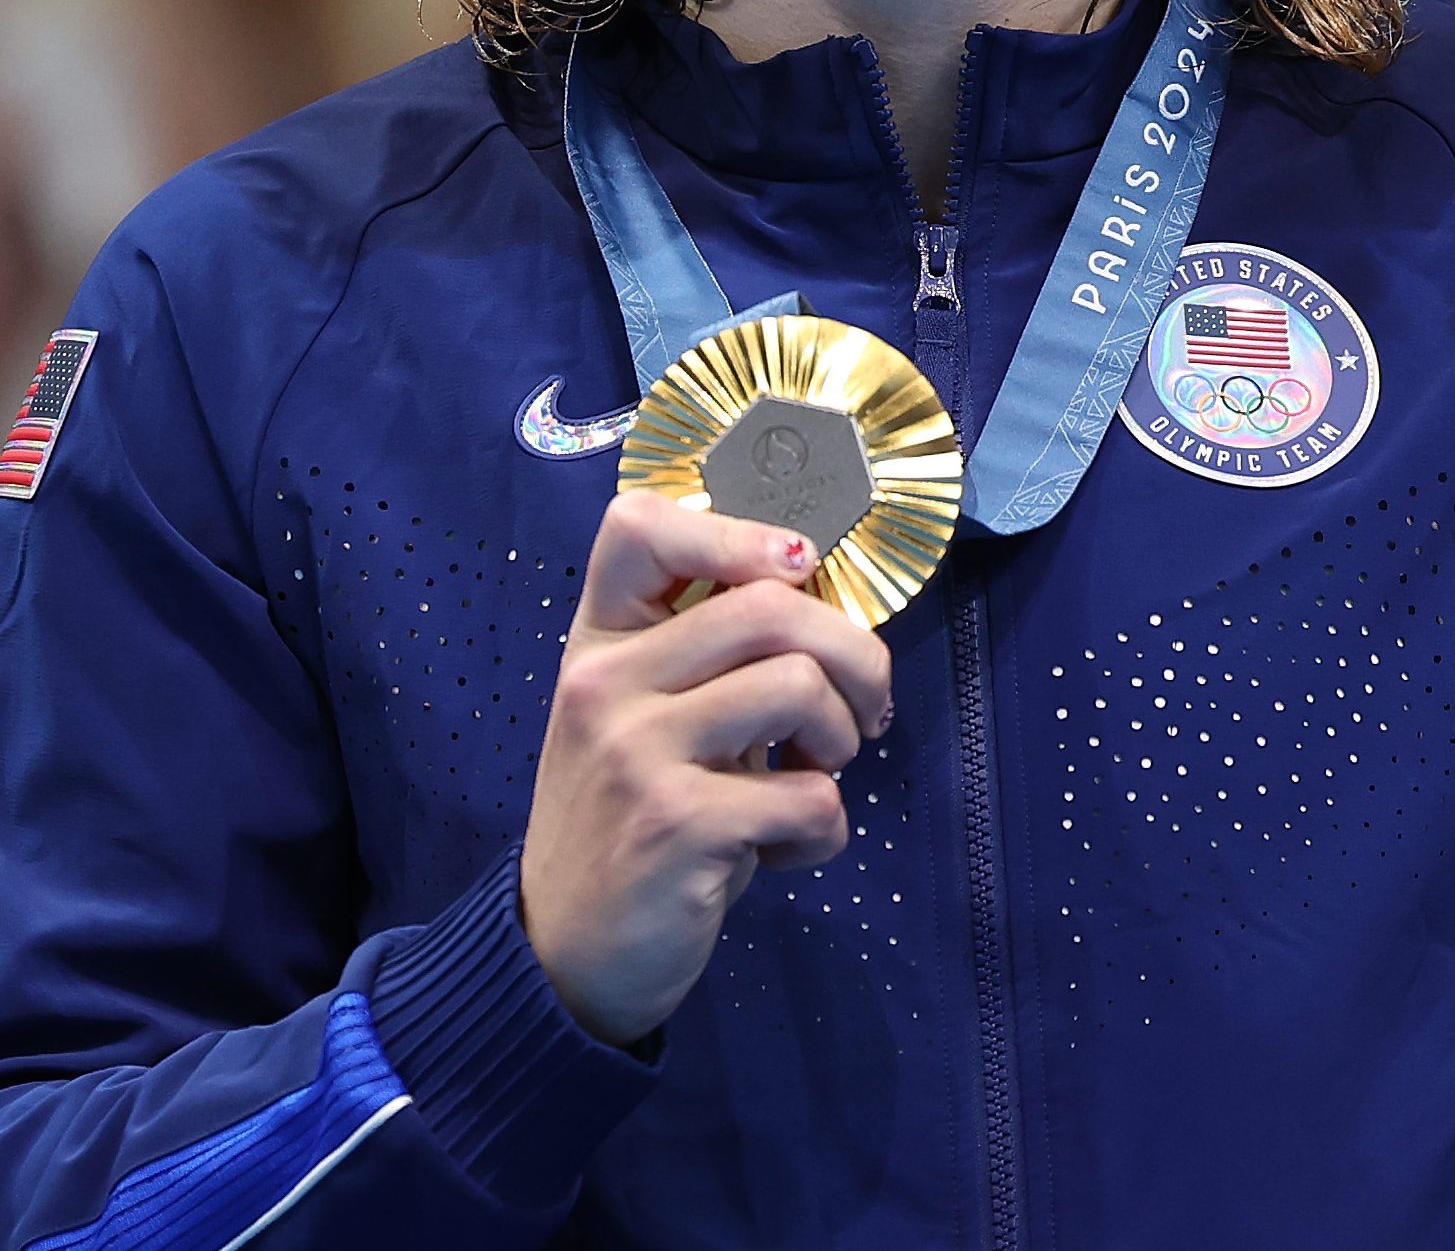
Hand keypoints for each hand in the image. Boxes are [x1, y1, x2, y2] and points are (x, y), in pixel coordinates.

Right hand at [519, 491, 892, 1047]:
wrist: (563, 958)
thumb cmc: (627, 820)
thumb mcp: (643, 718)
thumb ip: (707, 655)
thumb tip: (818, 594)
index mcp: (598, 640)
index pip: (636, 524)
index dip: (737, 533)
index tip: (794, 578)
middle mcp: (606, 682)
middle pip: (771, 603)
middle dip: (855, 655)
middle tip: (862, 711)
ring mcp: (636, 751)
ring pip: (801, 685)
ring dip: (845, 737)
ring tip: (818, 774)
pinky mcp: (676, 825)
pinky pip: (809, 796)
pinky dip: (825, 829)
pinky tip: (783, 853)